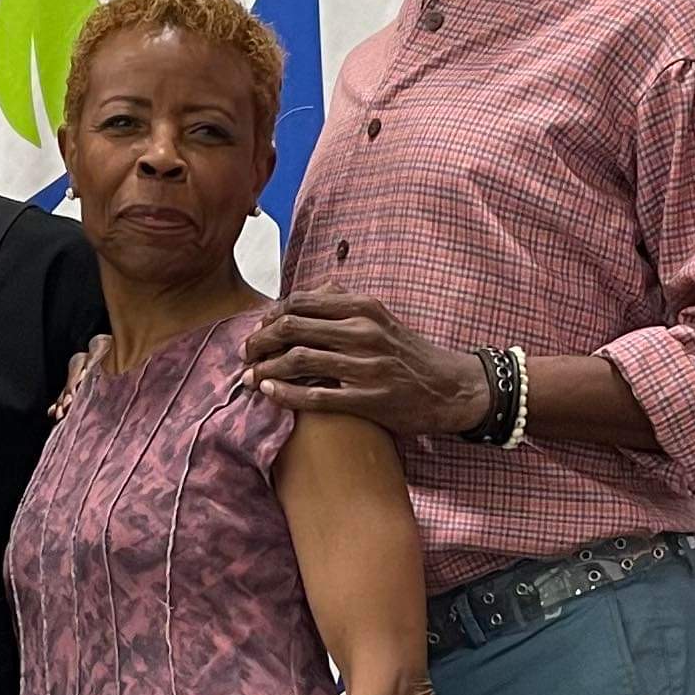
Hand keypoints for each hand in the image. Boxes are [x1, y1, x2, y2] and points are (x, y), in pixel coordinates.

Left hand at [244, 291, 490, 439]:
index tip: (258, 329)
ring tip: (249, 377)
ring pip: (299, 360)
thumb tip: (306, 294)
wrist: (449, 387)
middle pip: (292, 328)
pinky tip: (269, 392)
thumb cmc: (407, 353)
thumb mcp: (380, 317)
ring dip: (266, 368)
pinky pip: (316, 396)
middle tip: (245, 355)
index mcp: (363, 307)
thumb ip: (344, 303)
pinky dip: (286, 394)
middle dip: (259, 341)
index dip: (270, 316)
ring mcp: (366, 366)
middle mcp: (362, 331)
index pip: (301, 302)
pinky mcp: (368, 400)